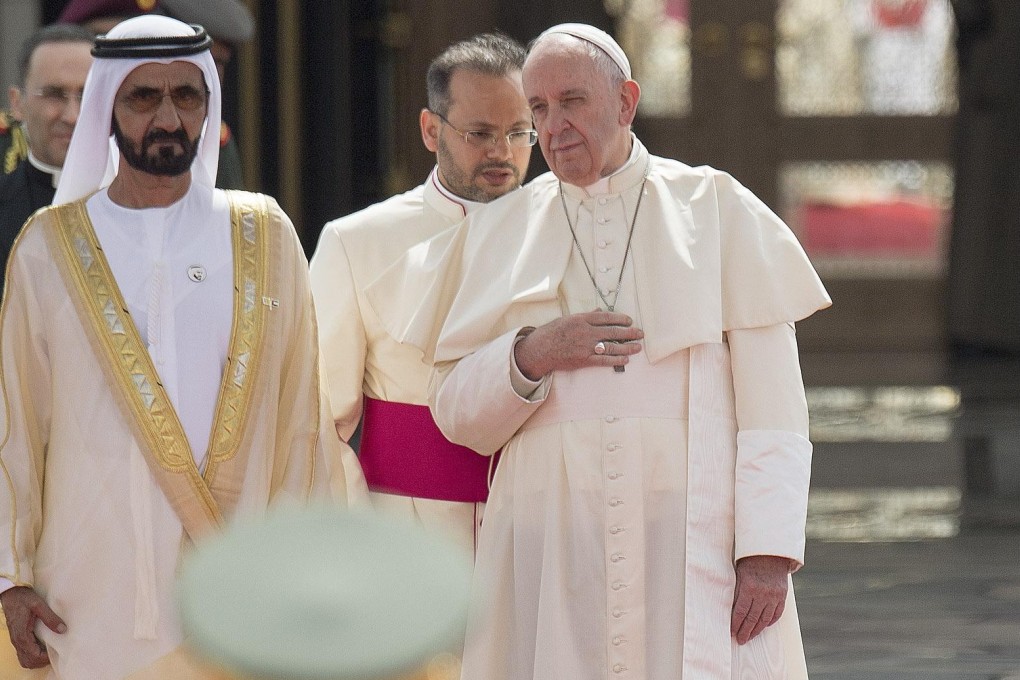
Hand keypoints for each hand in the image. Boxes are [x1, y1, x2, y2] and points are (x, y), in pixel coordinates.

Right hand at [1, 586, 64, 668]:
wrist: (11, 592)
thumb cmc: (23, 598)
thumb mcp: (39, 605)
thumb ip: (50, 618)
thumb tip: (63, 630)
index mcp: (22, 635)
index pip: (33, 656)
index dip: (46, 658)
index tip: (57, 651)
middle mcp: (17, 640)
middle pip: (28, 661)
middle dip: (42, 661)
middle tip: (55, 653)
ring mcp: (16, 639)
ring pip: (24, 659)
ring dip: (36, 659)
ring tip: (49, 651)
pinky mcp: (17, 636)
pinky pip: (23, 652)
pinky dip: (32, 655)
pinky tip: (42, 647)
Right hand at [514, 311, 643, 379]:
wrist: (539, 350)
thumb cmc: (551, 333)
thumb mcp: (567, 319)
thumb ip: (585, 316)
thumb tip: (600, 311)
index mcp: (581, 319)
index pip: (606, 317)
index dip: (620, 319)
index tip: (629, 321)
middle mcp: (585, 332)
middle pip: (613, 331)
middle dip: (629, 333)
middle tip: (640, 333)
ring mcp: (585, 347)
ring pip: (612, 347)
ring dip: (627, 347)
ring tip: (637, 347)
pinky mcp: (584, 360)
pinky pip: (604, 360)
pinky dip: (616, 360)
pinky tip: (626, 359)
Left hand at [730, 555, 790, 644]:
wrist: (771, 552)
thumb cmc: (750, 561)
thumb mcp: (739, 573)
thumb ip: (737, 591)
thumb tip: (732, 610)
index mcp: (749, 587)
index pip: (741, 612)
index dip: (736, 624)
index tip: (732, 632)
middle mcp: (763, 593)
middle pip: (753, 618)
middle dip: (745, 631)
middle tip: (740, 640)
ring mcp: (774, 596)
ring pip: (765, 619)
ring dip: (757, 630)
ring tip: (750, 637)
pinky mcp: (782, 596)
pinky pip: (777, 613)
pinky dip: (770, 621)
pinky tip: (763, 626)